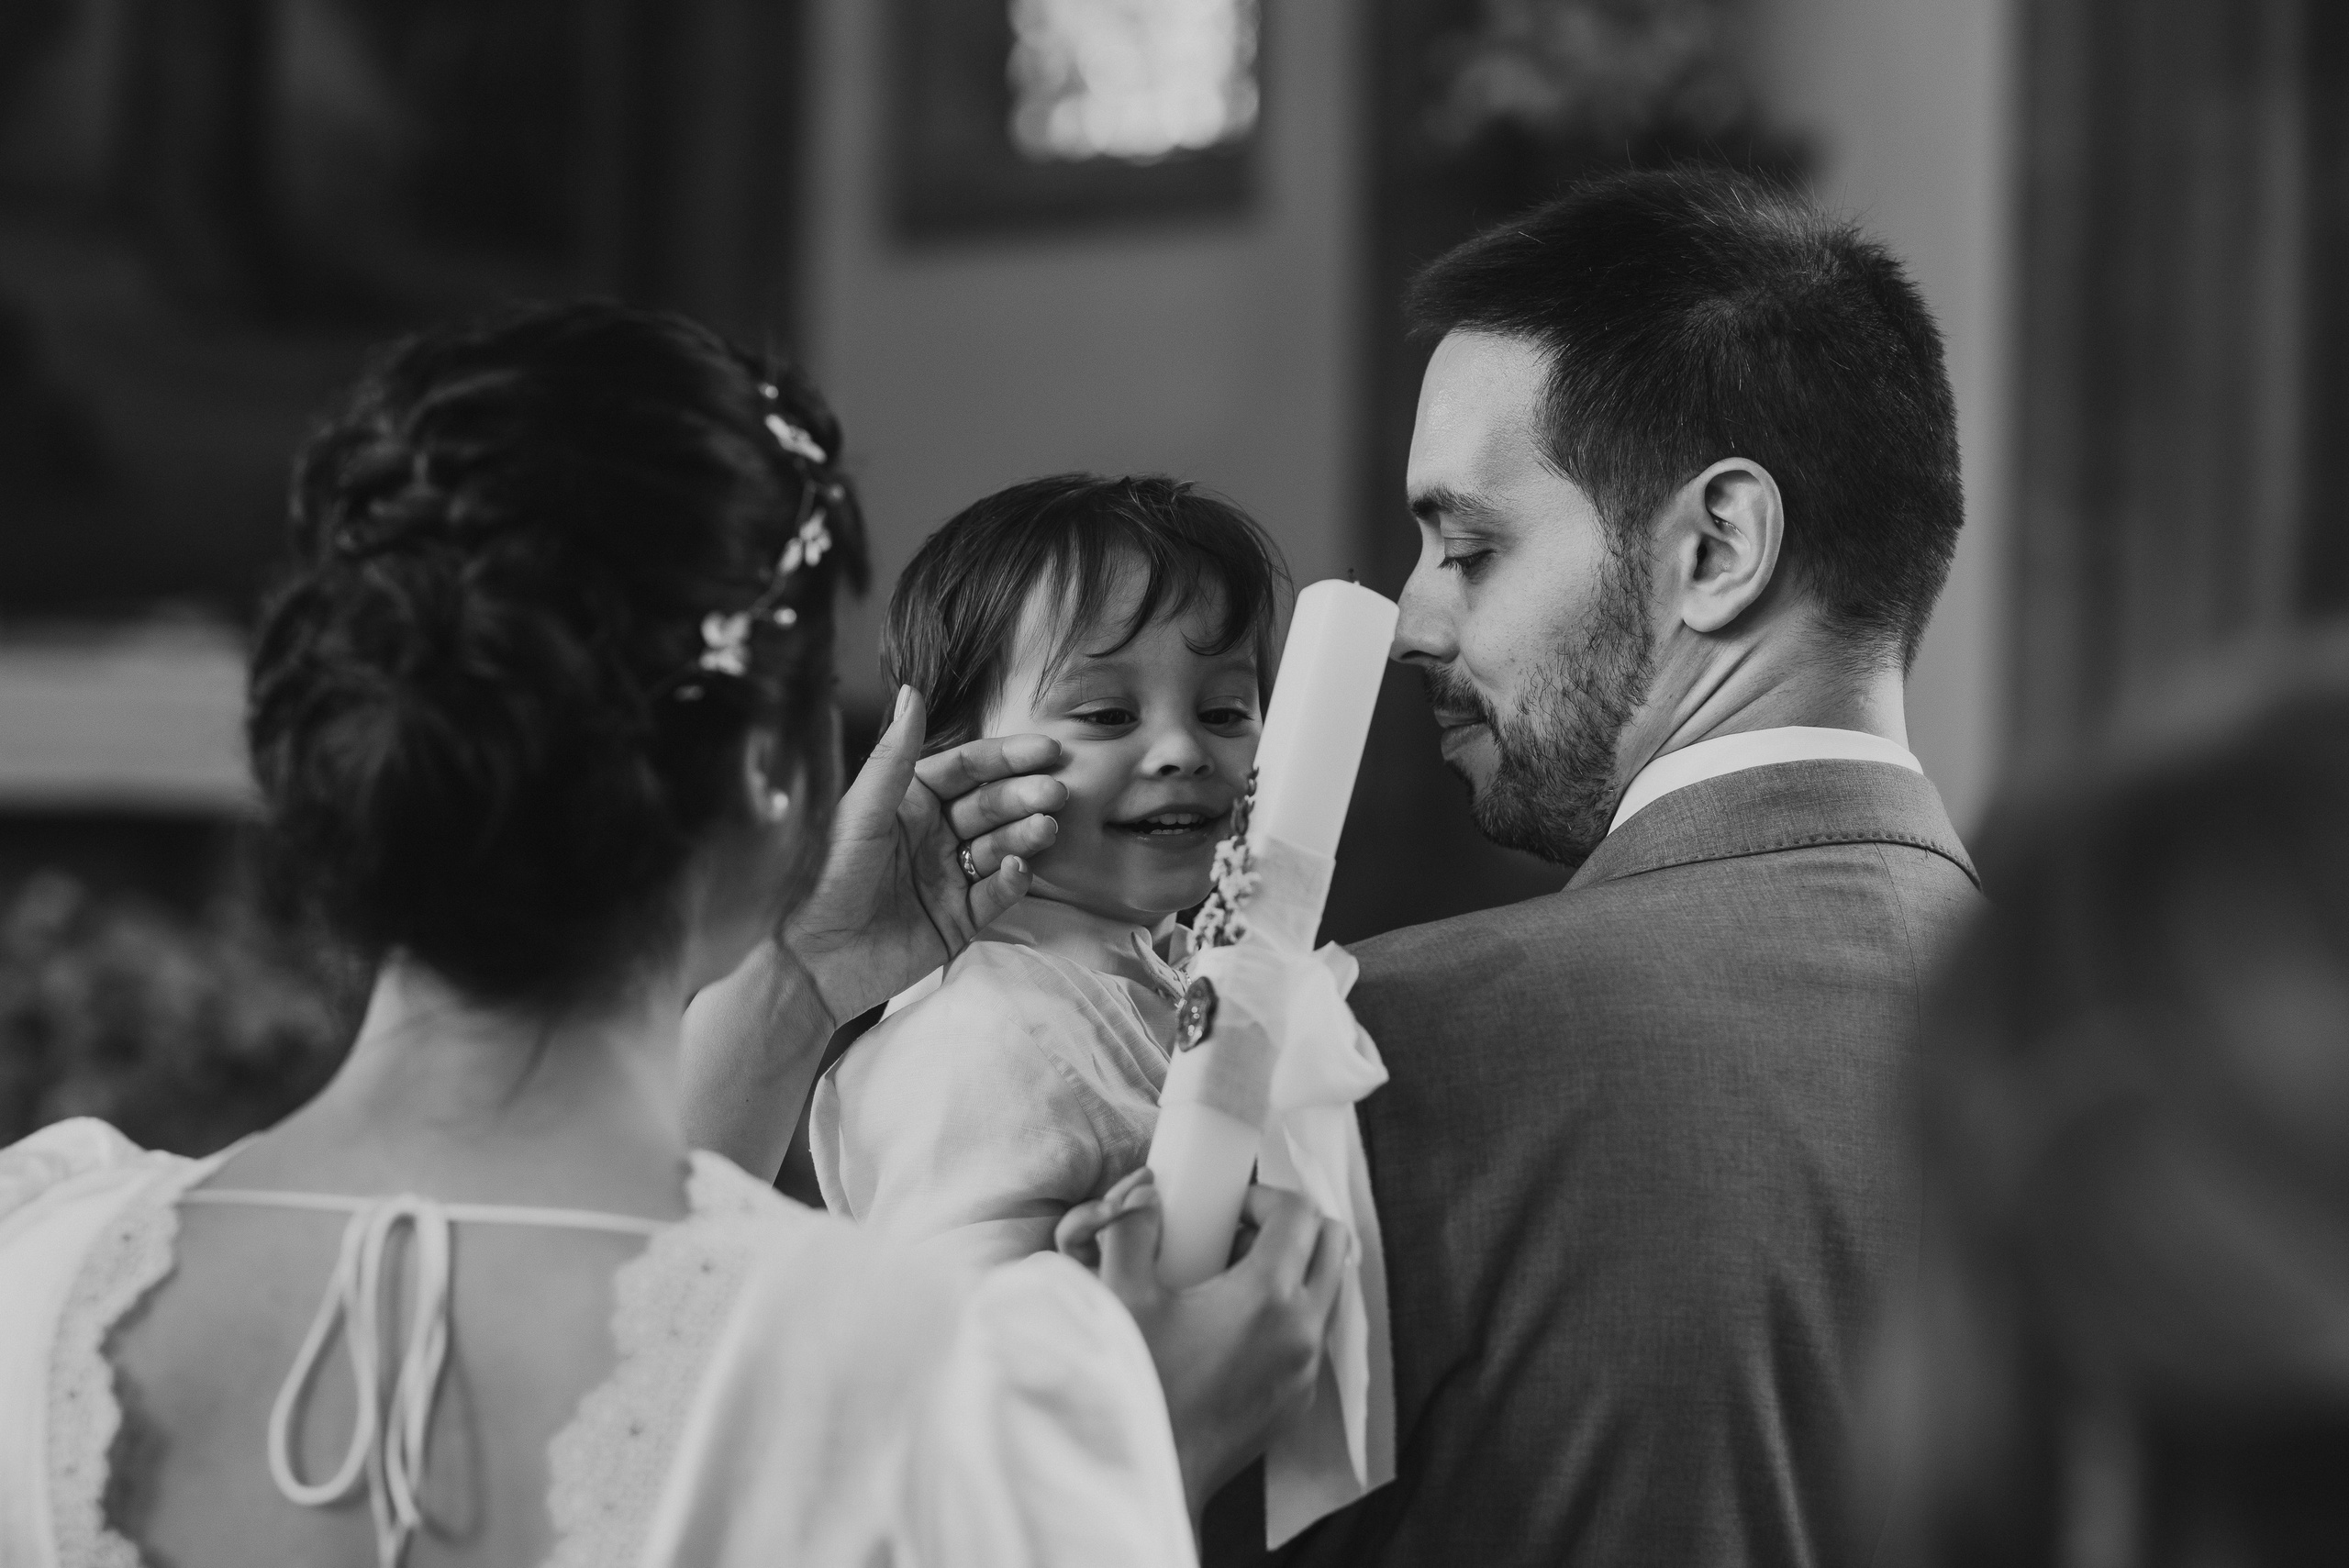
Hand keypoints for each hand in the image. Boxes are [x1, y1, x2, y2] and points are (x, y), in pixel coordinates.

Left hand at [783, 687, 1067, 1023]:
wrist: (807, 960)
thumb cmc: (821, 879)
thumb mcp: (861, 811)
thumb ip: (895, 756)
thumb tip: (913, 691)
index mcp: (908, 801)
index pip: (967, 769)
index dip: (1006, 757)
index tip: (1045, 749)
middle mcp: (932, 835)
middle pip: (990, 806)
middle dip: (1023, 796)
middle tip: (1054, 792)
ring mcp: (946, 877)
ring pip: (999, 847)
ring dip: (1024, 835)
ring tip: (1044, 827)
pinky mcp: (956, 920)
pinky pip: (995, 895)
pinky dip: (1011, 880)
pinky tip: (1016, 869)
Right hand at [1069, 1169, 1349, 1517]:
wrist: (1153, 1471)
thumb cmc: (1137, 1385)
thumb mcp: (1123, 1296)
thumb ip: (1132, 1231)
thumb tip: (1145, 1197)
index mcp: (1268, 1296)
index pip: (1299, 1212)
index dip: (1264, 1196)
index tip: (1230, 1207)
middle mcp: (1302, 1330)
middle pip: (1333, 1244)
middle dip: (1291, 1226)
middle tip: (1239, 1233)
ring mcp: (1307, 1369)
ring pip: (1328, 1290)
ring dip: (1293, 1269)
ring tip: (1232, 1279)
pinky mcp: (1300, 1398)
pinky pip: (1313, 1335)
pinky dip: (1288, 1314)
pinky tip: (1233, 1326)